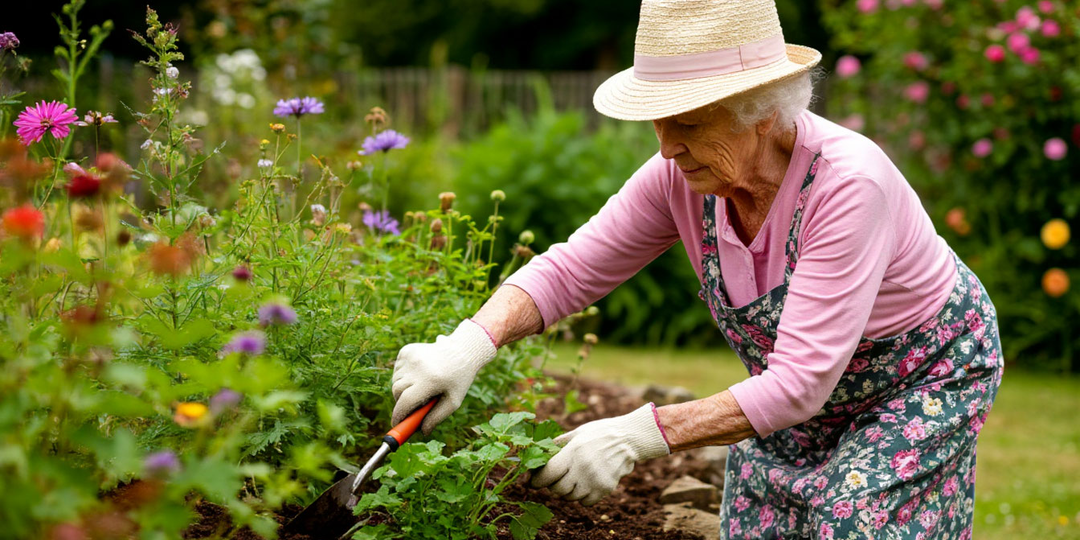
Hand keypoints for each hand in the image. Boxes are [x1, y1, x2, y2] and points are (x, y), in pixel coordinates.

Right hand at [391, 319, 497, 434]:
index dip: (399, 416)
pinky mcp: (407, 350)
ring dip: (402, 389)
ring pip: (396, 381)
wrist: (462, 351)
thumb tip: (421, 432)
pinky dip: (402, 375)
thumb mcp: (453, 402)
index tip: (397, 424)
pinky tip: (417, 375)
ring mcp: (411, 356)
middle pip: (397, 392)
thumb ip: (436, 417)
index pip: (406, 402)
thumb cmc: (459, 379)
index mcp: (430, 380)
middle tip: (413, 406)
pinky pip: (397, 369)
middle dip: (401, 402)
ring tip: (419, 388)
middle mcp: (417, 367)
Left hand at [530, 403, 669, 505]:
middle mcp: (583, 467)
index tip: (534, 482)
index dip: (537, 480)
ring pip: (571, 497)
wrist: (629, 438)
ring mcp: (595, 480)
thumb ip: (559, 444)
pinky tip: (585, 486)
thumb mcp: (577, 432)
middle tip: (555, 481)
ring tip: (573, 481)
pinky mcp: (606, 488)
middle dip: (553, 486)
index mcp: (573, 451)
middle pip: (557, 489)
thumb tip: (538, 452)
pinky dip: (582, 497)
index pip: (548, 473)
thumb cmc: (600, 433)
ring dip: (568, 492)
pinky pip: (586, 502)